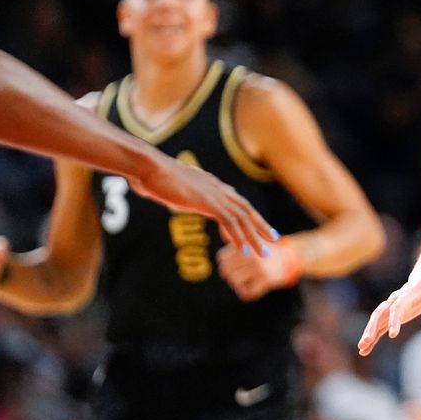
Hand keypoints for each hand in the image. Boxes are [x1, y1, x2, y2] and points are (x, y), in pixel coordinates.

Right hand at [130, 158, 276, 258]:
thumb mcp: (165, 186)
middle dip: (260, 224)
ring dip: (254, 236)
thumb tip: (152, 190)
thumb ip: (166, 190)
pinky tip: (243, 250)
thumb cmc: (150, 175)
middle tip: (272, 238)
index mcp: (210, 184)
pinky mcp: (208, 202)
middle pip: (246, 208)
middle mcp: (217, 188)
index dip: (248, 214)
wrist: (148, 166)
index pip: (236, 200)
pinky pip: (230, 222)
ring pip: (242, 218)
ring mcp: (214, 194)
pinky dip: (239, 237)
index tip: (257, 225)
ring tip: (263, 253)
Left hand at [216, 238, 299, 301]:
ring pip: (235, 282)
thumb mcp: (253, 236)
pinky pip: (247, 293)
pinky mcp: (267, 280)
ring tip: (243, 280)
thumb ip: (237, 234)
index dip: (225, 261)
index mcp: (247, 244)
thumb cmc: (267, 246)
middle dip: (229, 273)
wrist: (291, 255)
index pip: (222, 258)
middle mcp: (252, 255)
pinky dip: (246, 292)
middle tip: (236, 273)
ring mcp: (260, 269)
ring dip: (237, 284)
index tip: (231, 263)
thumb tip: (222, 228)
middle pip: (226, 271)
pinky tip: (250, 287)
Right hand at [357, 252, 420, 354]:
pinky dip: (373, 337)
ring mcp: (393, 307)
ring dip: (369, 333)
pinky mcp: (393, 315)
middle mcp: (397, 300)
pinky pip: (380, 327)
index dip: (394, 319)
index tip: (393, 335)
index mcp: (408, 293)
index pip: (398, 306)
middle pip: (381, 313)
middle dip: (373, 327)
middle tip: (366, 341)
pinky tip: (365, 350)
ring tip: (362, 348)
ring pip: (377, 321)